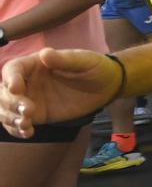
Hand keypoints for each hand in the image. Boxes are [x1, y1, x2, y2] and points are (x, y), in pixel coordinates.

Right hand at [0, 48, 122, 137]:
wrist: (107, 86)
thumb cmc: (95, 67)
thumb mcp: (83, 61)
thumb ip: (64, 60)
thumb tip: (44, 53)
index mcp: (35, 64)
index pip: (13, 69)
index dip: (10, 78)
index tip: (15, 88)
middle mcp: (28, 81)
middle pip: (4, 92)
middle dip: (10, 102)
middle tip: (28, 111)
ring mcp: (30, 98)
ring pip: (6, 109)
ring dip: (10, 118)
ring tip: (26, 124)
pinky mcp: (37, 114)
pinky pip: (19, 122)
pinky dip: (17, 129)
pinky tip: (28, 132)